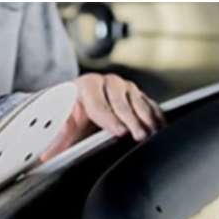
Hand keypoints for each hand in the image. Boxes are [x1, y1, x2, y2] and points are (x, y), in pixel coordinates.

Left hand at [41, 73, 164, 160]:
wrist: (76, 109)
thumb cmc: (67, 118)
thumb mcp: (58, 124)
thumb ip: (57, 131)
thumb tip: (57, 134)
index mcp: (84, 86)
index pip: (97, 102)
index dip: (109, 118)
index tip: (119, 131)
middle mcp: (106, 83)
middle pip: (121, 100)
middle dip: (130, 119)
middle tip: (138, 135)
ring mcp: (123, 88)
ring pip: (138, 100)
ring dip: (146, 118)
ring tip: (152, 134)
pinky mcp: (136, 96)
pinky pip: (149, 103)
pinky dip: (156, 116)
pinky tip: (160, 128)